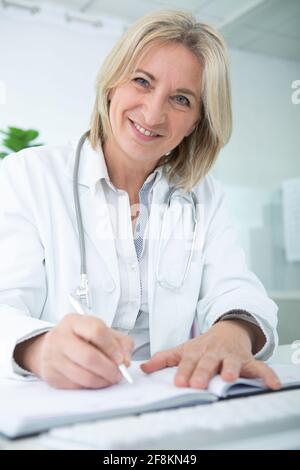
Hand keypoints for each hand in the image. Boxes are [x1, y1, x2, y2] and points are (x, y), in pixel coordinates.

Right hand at [14, 313, 133, 388]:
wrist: (53, 347)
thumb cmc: (81, 338)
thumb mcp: (101, 331)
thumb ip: (120, 342)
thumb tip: (126, 361)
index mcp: (74, 321)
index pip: (96, 331)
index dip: (112, 347)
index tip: (121, 358)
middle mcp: (60, 337)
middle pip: (89, 357)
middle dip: (109, 369)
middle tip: (119, 374)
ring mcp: (53, 356)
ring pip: (84, 375)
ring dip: (102, 381)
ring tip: (110, 378)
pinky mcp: (51, 375)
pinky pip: (76, 386)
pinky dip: (91, 386)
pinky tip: (96, 380)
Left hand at [140, 319, 280, 389]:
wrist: (228, 330)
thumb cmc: (203, 345)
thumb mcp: (183, 349)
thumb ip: (164, 359)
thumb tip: (143, 368)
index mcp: (197, 351)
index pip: (189, 362)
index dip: (184, 371)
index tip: (179, 382)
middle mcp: (214, 353)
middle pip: (208, 363)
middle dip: (203, 372)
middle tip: (198, 383)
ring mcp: (231, 357)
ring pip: (232, 363)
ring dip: (231, 370)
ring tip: (229, 379)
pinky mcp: (247, 360)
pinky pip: (260, 368)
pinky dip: (267, 375)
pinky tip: (273, 384)